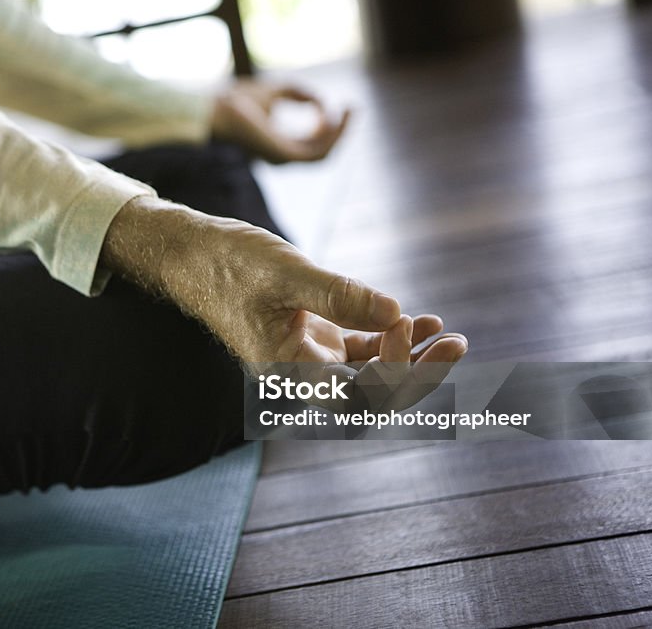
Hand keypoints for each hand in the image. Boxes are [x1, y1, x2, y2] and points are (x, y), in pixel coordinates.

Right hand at [101, 198, 467, 408]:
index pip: (356, 399)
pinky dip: (389, 339)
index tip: (405, 323)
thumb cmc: (229, 263)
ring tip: (452, 337)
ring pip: (370, 375)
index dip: (394, 372)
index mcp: (286, 373)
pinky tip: (420, 320)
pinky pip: (359, 351)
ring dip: (411, 360)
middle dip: (419, 377)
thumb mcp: (286, 273)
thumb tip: (396, 314)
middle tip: (459, 346)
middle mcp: (299, 375)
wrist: (192, 253)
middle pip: (371, 397)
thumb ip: (340, 296)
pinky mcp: (311, 337)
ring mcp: (307, 358)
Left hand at [209, 80, 350, 163]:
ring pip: (323, 154)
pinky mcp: (284, 156)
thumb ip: (299, 94)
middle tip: (353, 107)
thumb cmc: (237, 99)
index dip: (330, 126)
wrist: (216, 107)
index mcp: (278, 144)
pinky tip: (334, 116)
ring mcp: (283, 159)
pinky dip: (331, 137)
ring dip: (340, 134)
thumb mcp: (276, 91)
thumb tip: (320, 103)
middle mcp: (282, 156)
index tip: (340, 105)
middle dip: (341, 131)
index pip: (312, 142)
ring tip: (348, 111)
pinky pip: (317, 153)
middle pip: (322, 150)